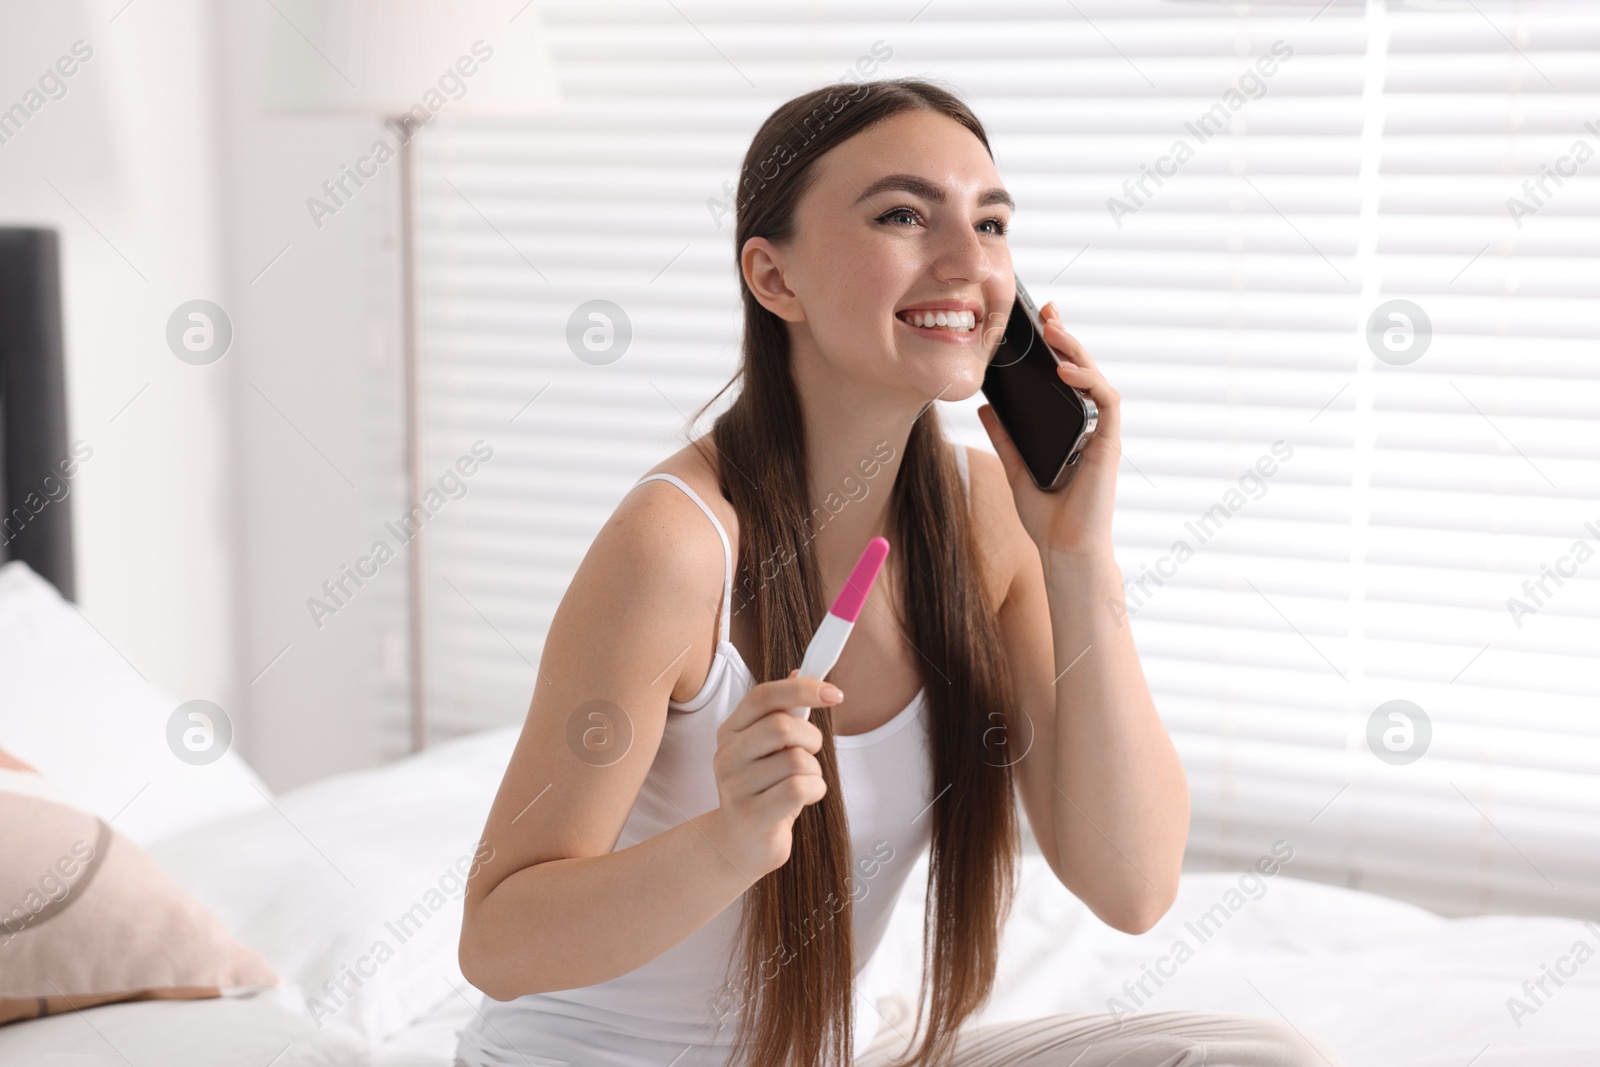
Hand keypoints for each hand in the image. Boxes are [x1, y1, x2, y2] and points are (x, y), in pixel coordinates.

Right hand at [708, 668, 840, 877]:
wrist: (740, 844)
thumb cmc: (763, 789)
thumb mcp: (770, 748)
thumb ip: (784, 711)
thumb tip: (801, 671)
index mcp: (730, 731)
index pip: (763, 696)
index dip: (801, 688)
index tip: (834, 692)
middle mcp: (726, 755)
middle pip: (782, 726)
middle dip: (812, 738)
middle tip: (812, 751)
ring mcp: (735, 787)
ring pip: (797, 760)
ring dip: (814, 771)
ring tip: (802, 783)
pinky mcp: (751, 815)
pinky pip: (799, 788)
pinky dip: (814, 790)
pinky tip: (804, 797)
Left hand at [977, 300, 1120, 557]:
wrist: (1064, 552)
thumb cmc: (1047, 519)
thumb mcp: (1016, 468)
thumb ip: (1005, 438)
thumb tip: (985, 408)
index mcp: (1070, 429)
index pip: (1066, 379)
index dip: (1057, 349)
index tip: (1040, 323)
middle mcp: (1089, 427)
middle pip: (1082, 371)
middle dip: (1066, 337)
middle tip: (1047, 312)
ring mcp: (1101, 434)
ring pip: (1095, 379)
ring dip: (1076, 351)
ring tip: (1053, 331)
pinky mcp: (1108, 445)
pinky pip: (1105, 403)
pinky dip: (1087, 381)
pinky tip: (1065, 370)